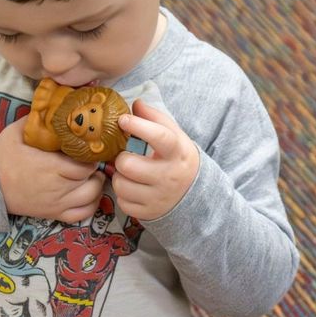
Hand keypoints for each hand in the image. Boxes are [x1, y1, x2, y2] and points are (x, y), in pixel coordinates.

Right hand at [0, 116, 105, 223]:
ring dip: (96, 187)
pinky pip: (82, 215)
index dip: (91, 157)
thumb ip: (37, 119)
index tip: (88, 150)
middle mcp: (57, 188)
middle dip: (96, 171)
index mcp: (50, 167)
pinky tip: (87, 194)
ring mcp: (56, 204)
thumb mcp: (17, 132)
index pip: (85, 166)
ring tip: (91, 177)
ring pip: (91, 199)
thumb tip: (56, 104)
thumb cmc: (3, 157)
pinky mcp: (53, 214)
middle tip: (92, 162)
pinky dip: (90, 206)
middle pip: (92, 182)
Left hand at [111, 100, 199, 219]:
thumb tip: (135, 103)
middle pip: (128, 164)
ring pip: (120, 184)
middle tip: (126, 157)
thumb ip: (155, 118)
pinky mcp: (149, 213)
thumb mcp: (174, 136)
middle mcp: (169, 176)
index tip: (123, 120)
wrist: (195, 194)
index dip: (139, 126)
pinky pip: (122, 202)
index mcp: (177, 153)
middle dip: (121, 158)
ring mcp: (159, 197)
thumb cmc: (176, 158)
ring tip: (130, 174)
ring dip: (120, 177)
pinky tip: (134, 188)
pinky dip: (123, 194)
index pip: (160, 137)